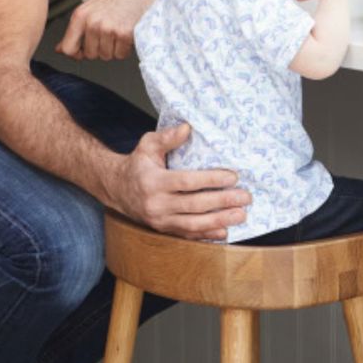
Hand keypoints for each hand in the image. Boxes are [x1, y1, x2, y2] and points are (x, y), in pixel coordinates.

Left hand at [56, 0, 140, 61]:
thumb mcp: (91, 9)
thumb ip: (76, 29)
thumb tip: (61, 49)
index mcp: (80, 15)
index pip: (68, 48)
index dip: (76, 54)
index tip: (82, 52)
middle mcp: (92, 22)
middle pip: (90, 55)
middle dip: (99, 49)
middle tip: (108, 35)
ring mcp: (108, 29)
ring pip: (106, 56)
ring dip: (113, 49)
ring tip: (118, 32)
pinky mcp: (124, 34)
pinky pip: (121, 54)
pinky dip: (125, 49)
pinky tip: (127, 34)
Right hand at [105, 123, 250, 240]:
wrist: (117, 190)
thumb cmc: (137, 164)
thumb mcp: (147, 146)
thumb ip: (167, 137)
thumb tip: (188, 128)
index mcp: (153, 181)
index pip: (187, 182)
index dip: (211, 180)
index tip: (233, 177)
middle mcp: (156, 204)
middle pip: (195, 205)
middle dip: (222, 201)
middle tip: (245, 197)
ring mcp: (160, 220)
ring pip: (193, 224)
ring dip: (220, 220)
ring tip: (241, 215)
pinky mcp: (163, 230)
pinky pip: (187, 235)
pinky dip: (207, 234)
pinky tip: (224, 231)